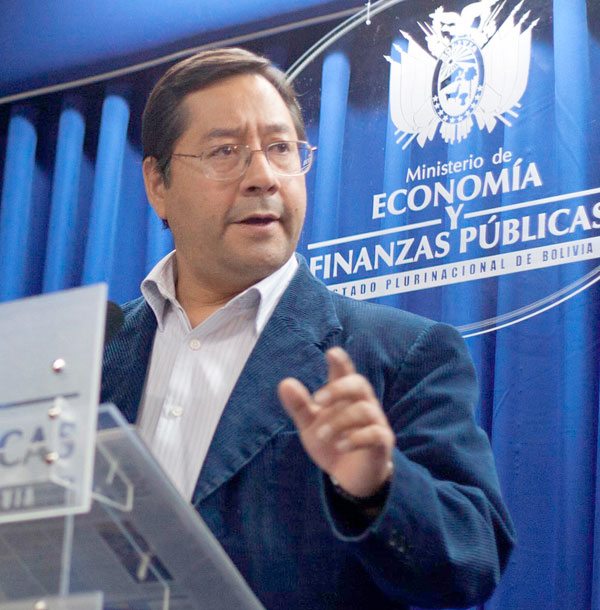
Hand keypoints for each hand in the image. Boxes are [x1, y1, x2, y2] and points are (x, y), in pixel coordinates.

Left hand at [278, 347, 394, 497]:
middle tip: (318, 400)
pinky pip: (375, 433)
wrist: (348, 477)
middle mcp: (363, 404)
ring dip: (339, 421)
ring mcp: (375, 422)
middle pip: (359, 384)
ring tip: (321, 435)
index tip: (332, 353)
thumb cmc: (331, 442)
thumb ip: (299, 405)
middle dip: (339, 389)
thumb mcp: (309, 425)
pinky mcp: (382, 442)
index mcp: (345, 396)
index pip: (345, 372)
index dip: (341, 362)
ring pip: (364, 410)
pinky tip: (339, 447)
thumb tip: (285, 383)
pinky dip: (356, 438)